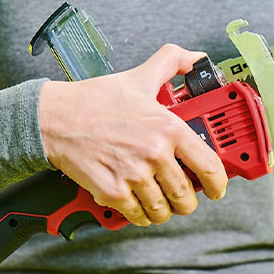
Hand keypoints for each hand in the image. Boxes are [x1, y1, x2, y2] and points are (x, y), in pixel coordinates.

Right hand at [38, 44, 227, 226]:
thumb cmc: (95, 100)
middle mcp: (154, 153)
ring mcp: (133, 175)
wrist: (55, 118)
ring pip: (162, 210)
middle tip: (184, 198)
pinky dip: (141, 216)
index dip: (218, 183)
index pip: (208, 165)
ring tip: (160, 202)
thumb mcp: (139, 76)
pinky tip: (139, 206)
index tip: (217, 188)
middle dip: (188, 201)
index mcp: (168, 127)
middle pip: (186, 195)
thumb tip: (197, 58)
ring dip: (164, 211)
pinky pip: (138, 215)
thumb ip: (172, 62)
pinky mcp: (112, 192)